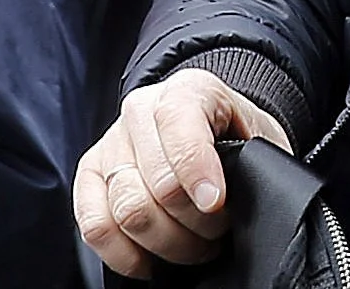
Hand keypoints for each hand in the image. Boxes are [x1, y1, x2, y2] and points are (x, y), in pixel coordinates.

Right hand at [73, 68, 294, 276]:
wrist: (216, 134)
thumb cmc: (238, 140)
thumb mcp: (259, 139)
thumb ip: (251, 160)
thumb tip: (229, 201)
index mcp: (188, 89)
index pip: (179, 125)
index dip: (197, 172)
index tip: (215, 204)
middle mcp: (142, 110)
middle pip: (156, 183)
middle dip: (194, 222)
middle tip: (217, 231)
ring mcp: (112, 143)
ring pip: (127, 210)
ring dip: (166, 242)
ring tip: (192, 244)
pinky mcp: (90, 176)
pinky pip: (94, 225)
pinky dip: (125, 254)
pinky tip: (152, 260)